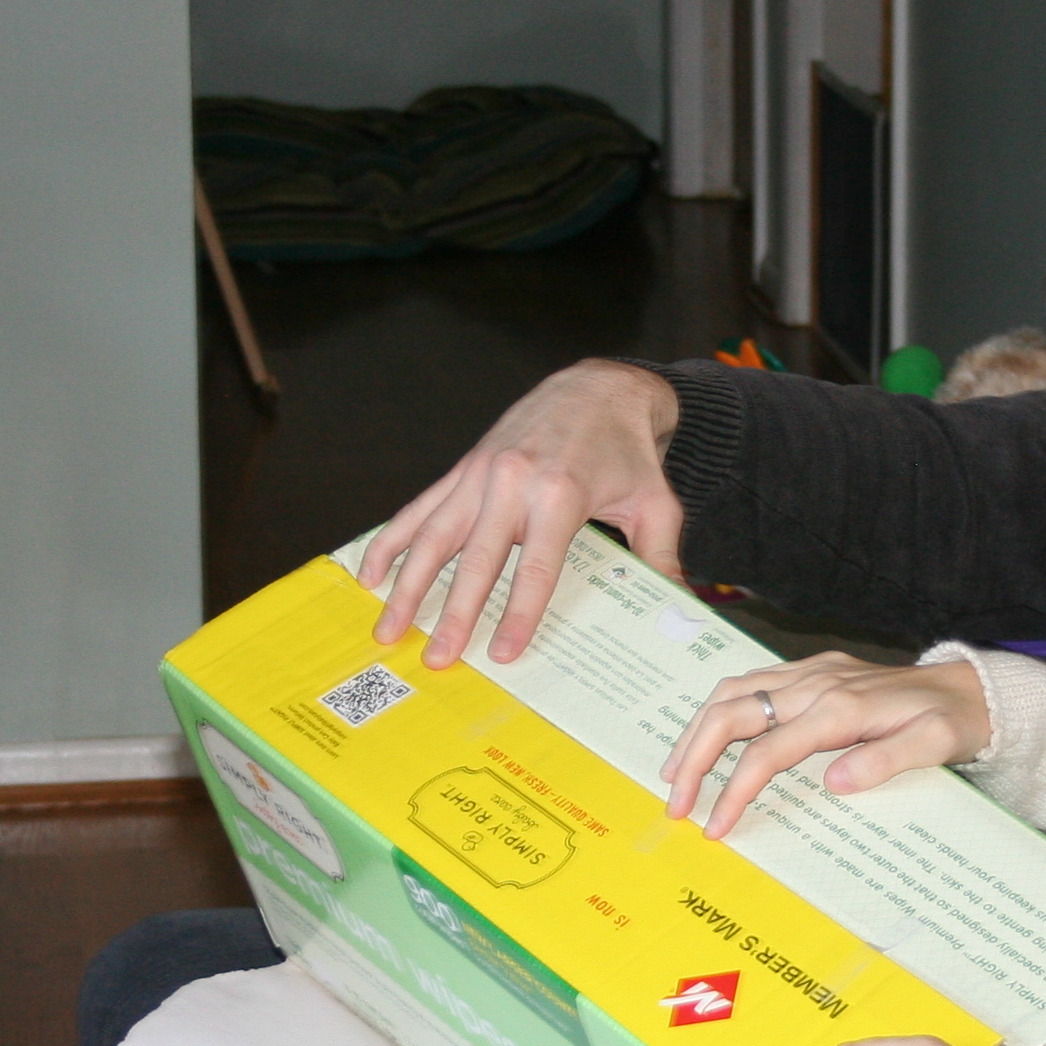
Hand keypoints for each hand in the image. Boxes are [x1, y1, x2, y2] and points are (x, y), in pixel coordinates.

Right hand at [359, 361, 685, 667]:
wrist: (598, 387)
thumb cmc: (627, 450)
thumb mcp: (657, 502)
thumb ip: (659, 556)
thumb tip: (674, 609)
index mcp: (561, 494)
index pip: (535, 568)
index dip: (518, 613)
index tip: (501, 652)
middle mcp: (513, 482)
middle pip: (477, 560)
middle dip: (454, 613)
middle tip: (437, 658)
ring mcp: (481, 473)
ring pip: (434, 535)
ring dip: (407, 585)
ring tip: (389, 628)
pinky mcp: (464, 468)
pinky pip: (420, 509)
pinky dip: (392, 541)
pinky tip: (371, 575)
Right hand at [661, 654, 992, 837]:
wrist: (969, 688)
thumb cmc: (951, 721)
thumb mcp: (934, 744)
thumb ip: (886, 762)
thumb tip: (834, 781)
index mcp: (840, 708)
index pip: (767, 751)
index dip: (734, 789)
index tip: (716, 826)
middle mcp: (816, 684)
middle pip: (731, 713)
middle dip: (694, 757)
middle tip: (676, 804)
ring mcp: (811, 673)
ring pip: (733, 692)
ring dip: (697, 731)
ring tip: (676, 773)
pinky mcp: (813, 671)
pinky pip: (750, 683)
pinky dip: (719, 711)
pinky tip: (708, 737)